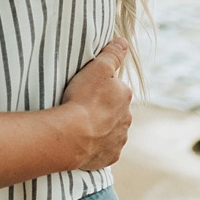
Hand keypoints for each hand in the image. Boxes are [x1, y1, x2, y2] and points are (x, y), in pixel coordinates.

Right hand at [59, 38, 132, 170]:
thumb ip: (112, 54)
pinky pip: (104, 150)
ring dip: (100, 128)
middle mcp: (127, 119)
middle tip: (82, 107)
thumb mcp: (98, 68)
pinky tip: (83, 142)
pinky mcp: (109, 157)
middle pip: (115, 111)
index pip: (116, 88)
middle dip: (102, 109)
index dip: (101, 88)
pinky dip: (96, 146)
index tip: (87, 90)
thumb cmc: (83, 98)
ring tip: (80, 125)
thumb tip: (123, 42)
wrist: (73, 135)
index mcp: (125, 96)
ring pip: (111, 131)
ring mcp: (118, 140)